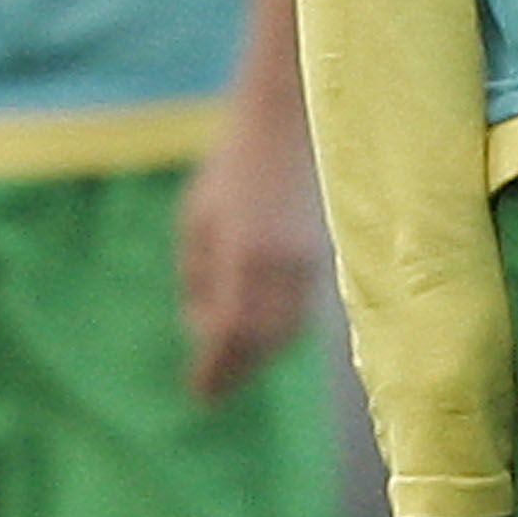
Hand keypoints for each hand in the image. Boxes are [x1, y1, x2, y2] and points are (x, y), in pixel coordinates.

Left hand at [174, 107, 321, 403]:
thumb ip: (196, 274)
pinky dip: (278, 333)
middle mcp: (280, 263)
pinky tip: (260, 337)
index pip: (228, 329)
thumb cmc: (231, 169)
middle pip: (261, 339)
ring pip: (286, 330)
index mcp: (242, 251)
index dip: (214, 367)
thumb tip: (198, 327)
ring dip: (258, 355)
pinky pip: (300, 310)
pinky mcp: (321, 256)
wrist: (289, 124)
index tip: (197, 393)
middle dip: (236, 369)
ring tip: (231, 369)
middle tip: (210, 390)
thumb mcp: (197, 218)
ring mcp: (307, 259)